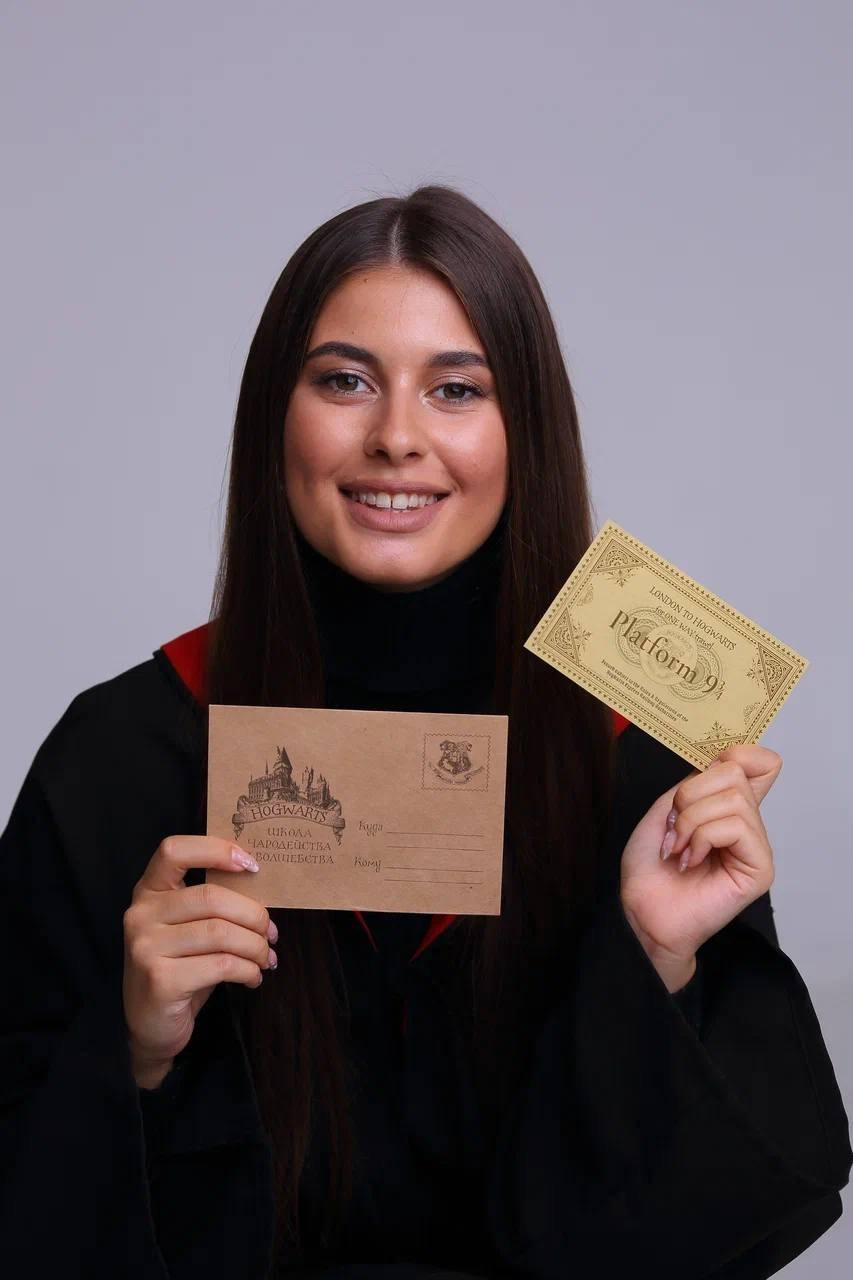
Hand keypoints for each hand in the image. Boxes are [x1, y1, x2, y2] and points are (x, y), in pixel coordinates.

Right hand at [122, 836, 277, 1086]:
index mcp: (148, 892)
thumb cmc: (180, 968)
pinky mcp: (160, 980)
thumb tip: (262, 889)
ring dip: (255, 946)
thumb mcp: (189, 929)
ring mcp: (146, 948)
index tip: (251, 865)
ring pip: (220, 932)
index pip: (173, 850)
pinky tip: (252, 978)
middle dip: (253, 914)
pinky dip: (247, 970)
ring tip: (266, 958)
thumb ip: (212, 905)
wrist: (151, 1025)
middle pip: (210, 897)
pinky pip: (220, 965)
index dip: (215, 849)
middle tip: (272, 933)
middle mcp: (140, 915)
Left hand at [619, 746, 781, 990]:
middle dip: (691, 795)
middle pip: (736, 772)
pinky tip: (691, 862)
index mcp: (728, 806)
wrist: (642, 912)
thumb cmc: (650, 868)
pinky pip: (735, 827)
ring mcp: (756, 846)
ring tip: (679, 849)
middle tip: (674, 827)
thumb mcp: (666, 809)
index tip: (707, 767)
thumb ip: (697, 782)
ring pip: (733, 800)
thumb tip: (731, 759)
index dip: (739, 753)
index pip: (760, 763)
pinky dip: (702, 839)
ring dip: (691, 822)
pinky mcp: (760, 868)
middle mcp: (747, 823)